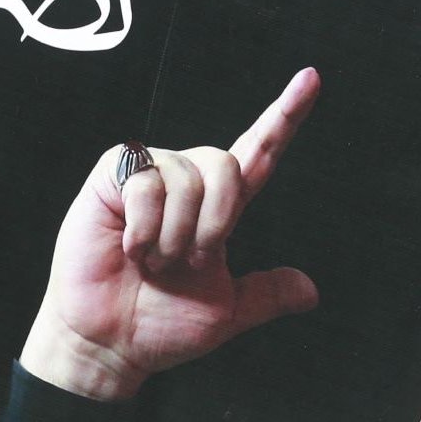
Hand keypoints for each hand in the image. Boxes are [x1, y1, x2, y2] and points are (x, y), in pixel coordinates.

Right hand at [20, 68, 321, 400]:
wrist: (110, 342)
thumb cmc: (159, 325)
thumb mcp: (226, 312)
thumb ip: (267, 294)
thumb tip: (310, 292)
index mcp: (219, 207)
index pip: (258, 154)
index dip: (284, 117)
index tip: (310, 79)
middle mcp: (187, 182)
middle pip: (227, 165)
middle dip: (215, 223)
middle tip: (185, 262)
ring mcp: (150, 174)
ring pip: (186, 179)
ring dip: (173, 236)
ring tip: (151, 260)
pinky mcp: (114, 175)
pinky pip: (146, 184)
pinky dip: (144, 228)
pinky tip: (128, 247)